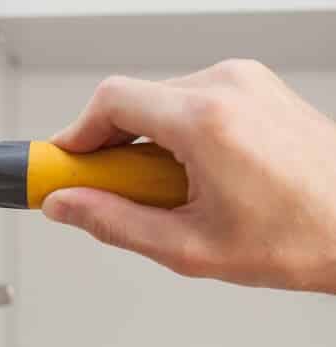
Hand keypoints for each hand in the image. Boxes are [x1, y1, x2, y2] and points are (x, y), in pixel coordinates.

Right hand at [43, 59, 335, 292]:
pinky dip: (176, 137)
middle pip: (132, 103)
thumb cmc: (301, 238)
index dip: (74, 136)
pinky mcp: (257, 90)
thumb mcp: (188, 247)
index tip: (61, 166)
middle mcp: (227, 86)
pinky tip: (194, 177)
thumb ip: (113, 222)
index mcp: (207, 120)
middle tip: (110, 194)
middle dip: (110, 150)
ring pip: (161, 103)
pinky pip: (192, 103)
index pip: (110, 101)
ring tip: (166, 193)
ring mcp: (247, 83)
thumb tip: (67, 207)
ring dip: (145, 146)